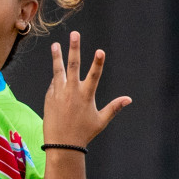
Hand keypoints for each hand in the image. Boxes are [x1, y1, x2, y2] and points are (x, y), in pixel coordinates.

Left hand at [42, 31, 131, 148]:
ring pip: (58, 71)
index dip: (98, 63)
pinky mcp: (49, 97)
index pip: (94, 75)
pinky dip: (57, 78)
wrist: (62, 144)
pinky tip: (58, 71)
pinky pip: (54, 84)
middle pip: (73, 66)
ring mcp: (59, 93)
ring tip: (55, 45)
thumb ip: (114, 107)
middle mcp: (72, 92)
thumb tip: (129, 99)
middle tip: (75, 34)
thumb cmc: (84, 133)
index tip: (99, 50)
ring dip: (57, 56)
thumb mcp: (101, 120)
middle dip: (74, 49)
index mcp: (86, 96)